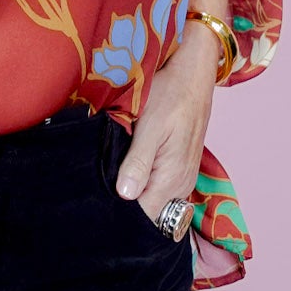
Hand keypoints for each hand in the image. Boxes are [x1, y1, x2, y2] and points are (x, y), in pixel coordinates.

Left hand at [115, 24, 218, 223]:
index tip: (97, 208)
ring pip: (153, 202)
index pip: (145, 217)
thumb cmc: (171, 93)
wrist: (193, 72)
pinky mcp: (179, 168)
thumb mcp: (150, 124)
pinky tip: (126, 173)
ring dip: (132, 196)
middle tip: (97, 196)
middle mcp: (180, 185)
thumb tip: (125, 196)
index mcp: (172, 178)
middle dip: (124, 208)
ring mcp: (182, 178)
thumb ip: (139, 163)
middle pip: (149, 214)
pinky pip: (159, 189)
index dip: (120, 216)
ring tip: (108, 182)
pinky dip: (142, 185)